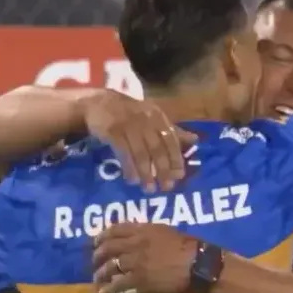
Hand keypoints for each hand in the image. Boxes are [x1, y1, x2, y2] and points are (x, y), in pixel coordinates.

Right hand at [78, 90, 196, 191]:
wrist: (97, 103)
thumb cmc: (129, 114)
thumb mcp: (152, 118)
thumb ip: (172, 131)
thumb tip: (196, 140)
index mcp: (157, 116)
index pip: (171, 139)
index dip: (176, 158)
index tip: (179, 176)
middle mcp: (145, 119)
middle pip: (157, 148)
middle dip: (163, 170)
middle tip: (166, 187)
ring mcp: (128, 124)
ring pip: (141, 153)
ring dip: (147, 173)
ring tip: (149, 189)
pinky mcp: (113, 131)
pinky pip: (124, 153)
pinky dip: (129, 168)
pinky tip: (132, 180)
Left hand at [92, 223, 196, 292]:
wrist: (197, 264)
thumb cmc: (189, 246)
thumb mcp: (166, 231)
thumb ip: (149, 232)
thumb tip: (139, 235)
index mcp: (143, 230)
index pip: (116, 230)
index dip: (103, 235)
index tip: (96, 241)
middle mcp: (135, 243)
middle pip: (108, 247)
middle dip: (97, 255)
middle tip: (94, 261)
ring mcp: (135, 262)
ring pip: (110, 266)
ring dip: (100, 273)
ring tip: (97, 279)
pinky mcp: (139, 279)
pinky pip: (118, 284)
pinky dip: (109, 289)